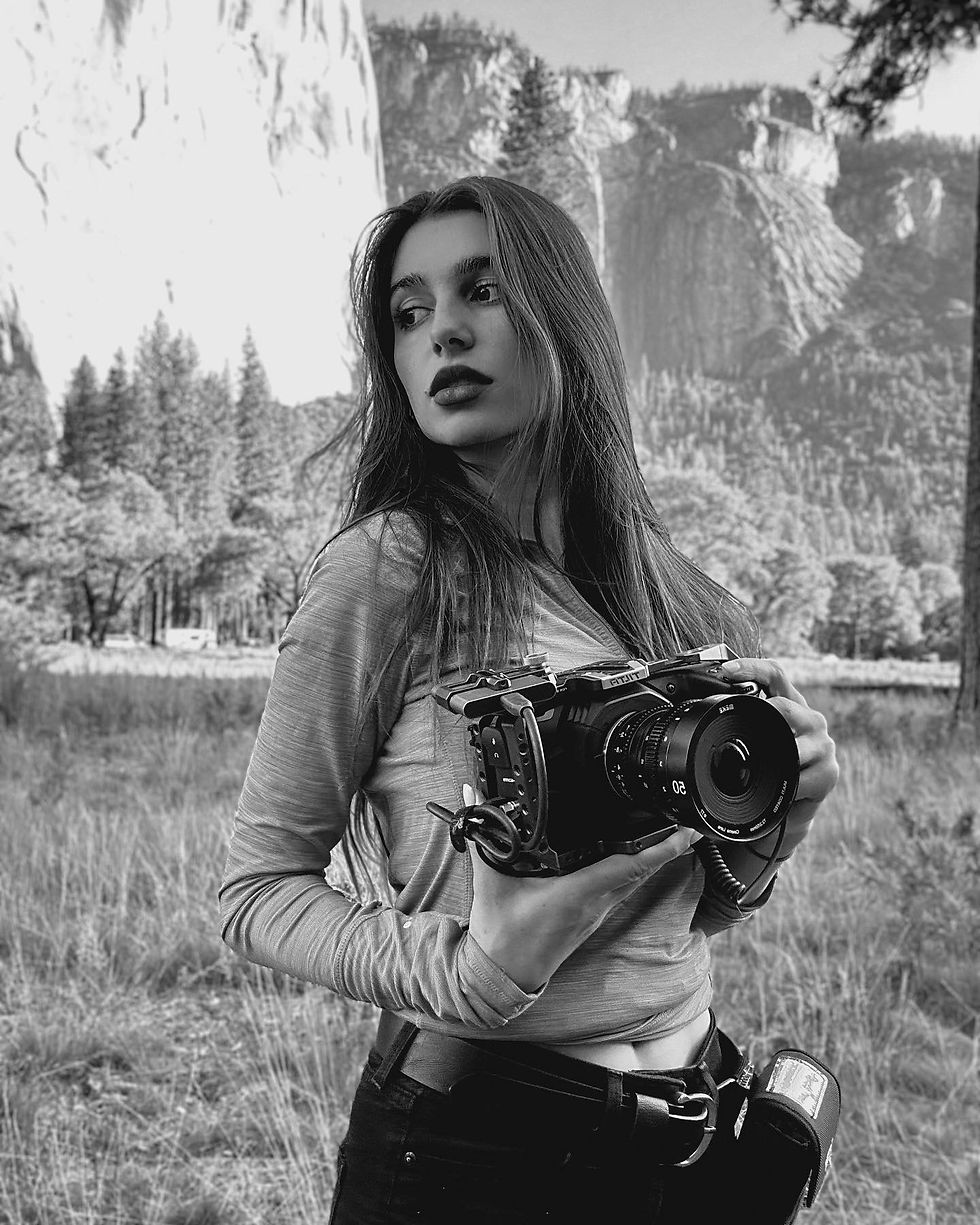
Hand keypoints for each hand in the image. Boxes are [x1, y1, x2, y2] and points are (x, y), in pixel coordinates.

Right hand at [462, 784, 700, 992]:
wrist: (502, 974)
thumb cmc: (500, 934)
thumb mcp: (489, 880)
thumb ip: (483, 836)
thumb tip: (474, 798)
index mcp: (576, 892)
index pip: (628, 866)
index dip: (661, 849)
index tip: (684, 831)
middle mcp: (593, 904)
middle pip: (641, 872)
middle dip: (667, 848)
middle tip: (687, 823)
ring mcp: (595, 913)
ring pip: (634, 882)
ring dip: (654, 860)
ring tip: (670, 835)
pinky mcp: (590, 918)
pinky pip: (622, 889)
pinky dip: (635, 871)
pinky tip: (636, 858)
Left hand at [718, 657, 838, 829]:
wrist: (790, 812)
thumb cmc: (771, 772)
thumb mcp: (757, 741)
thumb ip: (744, 721)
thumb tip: (702, 706)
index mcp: (792, 706)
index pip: (775, 674)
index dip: (752, 667)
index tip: (727, 670)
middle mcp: (811, 720)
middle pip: (784, 706)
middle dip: (761, 716)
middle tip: (742, 730)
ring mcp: (823, 745)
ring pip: (794, 744)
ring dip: (774, 757)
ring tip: (763, 767)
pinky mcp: (828, 773)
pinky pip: (800, 777)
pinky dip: (785, 786)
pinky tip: (780, 789)